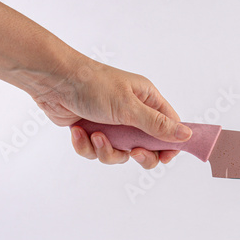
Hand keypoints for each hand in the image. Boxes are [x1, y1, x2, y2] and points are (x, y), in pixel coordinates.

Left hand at [31, 60, 191, 168]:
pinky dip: (86, 146)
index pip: (169, 127)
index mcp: (147, 100)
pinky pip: (96, 151)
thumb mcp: (129, 107)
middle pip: (146, 146)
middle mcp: (132, 112)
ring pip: (119, 153)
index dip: (169, 145)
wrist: (52, 81)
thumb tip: (186, 135)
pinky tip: (78, 131)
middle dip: (138, 154)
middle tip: (133, 152)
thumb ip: (157, 125)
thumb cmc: (93, 85)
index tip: (165, 157)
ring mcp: (112, 124)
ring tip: (96, 136)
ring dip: (106, 150)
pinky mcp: (92, 131)